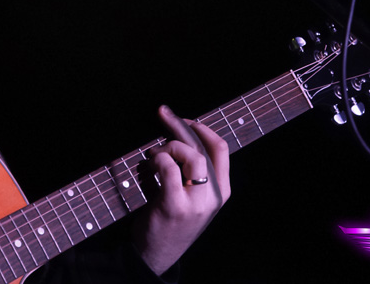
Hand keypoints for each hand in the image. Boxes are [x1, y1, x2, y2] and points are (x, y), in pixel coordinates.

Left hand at [132, 105, 230, 275]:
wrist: (155, 255)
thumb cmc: (168, 219)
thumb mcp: (189, 195)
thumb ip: (188, 170)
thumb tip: (175, 131)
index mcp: (221, 192)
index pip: (221, 148)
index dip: (202, 127)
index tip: (184, 118)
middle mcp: (213, 197)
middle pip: (202, 148)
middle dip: (179, 126)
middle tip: (162, 113)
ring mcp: (196, 203)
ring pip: (189, 156)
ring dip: (166, 148)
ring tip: (153, 156)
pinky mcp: (175, 207)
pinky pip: (167, 169)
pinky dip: (155, 161)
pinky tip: (147, 167)